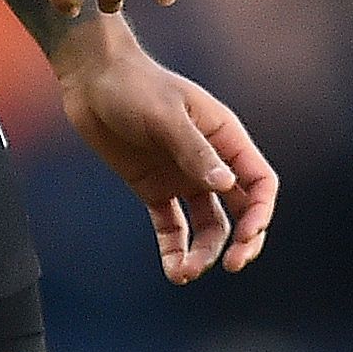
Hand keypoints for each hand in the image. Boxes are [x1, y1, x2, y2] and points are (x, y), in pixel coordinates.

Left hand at [56, 18, 275, 283]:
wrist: (91, 79)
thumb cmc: (133, 85)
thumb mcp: (165, 115)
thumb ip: (194, 150)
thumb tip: (226, 186)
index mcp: (224, 137)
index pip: (258, 181)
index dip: (261, 211)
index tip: (247, 236)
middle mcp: (210, 161)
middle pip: (242, 209)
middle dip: (243, 240)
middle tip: (232, 264)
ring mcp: (183, 177)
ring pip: (209, 225)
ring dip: (205, 252)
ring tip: (186, 272)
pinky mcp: (155, 190)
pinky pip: (172, 227)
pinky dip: (175, 250)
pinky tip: (173, 271)